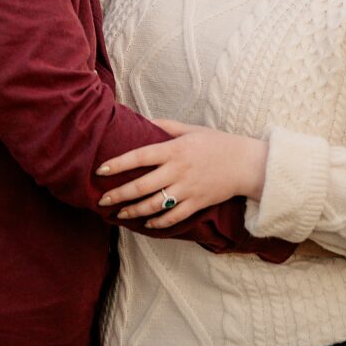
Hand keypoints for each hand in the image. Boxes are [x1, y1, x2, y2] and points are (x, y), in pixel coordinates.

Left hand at [97, 120, 267, 225]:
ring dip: (133, 211)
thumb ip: (166, 126)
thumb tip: (144, 122)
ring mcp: (187, 189)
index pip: (140, 156)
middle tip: (102, 200)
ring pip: (154, 205)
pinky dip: (157, 222)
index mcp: (175, 150)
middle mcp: (178, 171)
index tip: (101, 170)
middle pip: (142, 186)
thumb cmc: (216, 143)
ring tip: (119, 213)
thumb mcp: (191, 129)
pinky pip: (172, 217)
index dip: (118, 164)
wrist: (245, 163)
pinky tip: (146, 223)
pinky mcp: (196, 204)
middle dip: (119, 194)